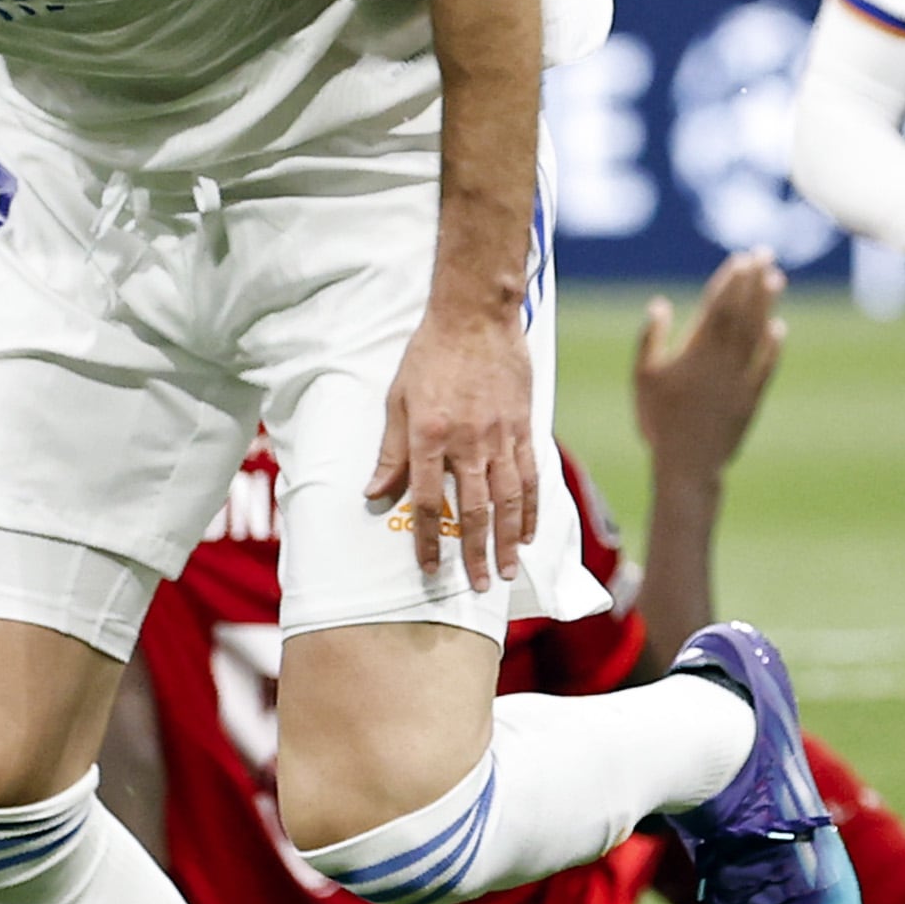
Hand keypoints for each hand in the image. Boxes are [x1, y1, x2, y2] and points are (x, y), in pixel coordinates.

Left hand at [366, 305, 537, 591]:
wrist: (474, 317)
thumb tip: (372, 494)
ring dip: (508, 540)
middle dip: (475, 553)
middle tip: (481, 585)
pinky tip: (530, 532)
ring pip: (508, 500)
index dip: (427, 540)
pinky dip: (532, 508)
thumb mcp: (397, 401)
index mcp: (429, 436)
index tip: (430, 569)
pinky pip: (530, 476)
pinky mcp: (523, 427)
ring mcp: (500, 437)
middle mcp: (467, 442)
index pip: (425, 501)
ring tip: (509, 570)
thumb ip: (390, 452)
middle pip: (472, 510)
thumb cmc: (429, 356)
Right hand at [631, 252, 787, 491]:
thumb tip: (659, 304)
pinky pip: (766, 365)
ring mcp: (740, 378)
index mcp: (695, 352)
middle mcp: (722, 360)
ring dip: (767, 304)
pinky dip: (773, 345)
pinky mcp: (752, 398)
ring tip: (776, 279)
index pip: (717, 307)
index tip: (740, 259)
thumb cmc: (658, 420)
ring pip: (757, 333)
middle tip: (765, 254)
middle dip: (753, 281)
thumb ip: (650, 339)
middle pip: (742, 313)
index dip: (730, 281)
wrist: (687, 464)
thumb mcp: (643, 377)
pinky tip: (778, 328)